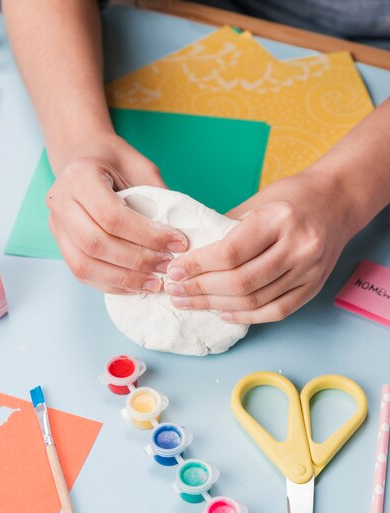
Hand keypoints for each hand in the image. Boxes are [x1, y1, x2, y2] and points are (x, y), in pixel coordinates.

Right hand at [47, 133, 187, 292]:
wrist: (80, 154)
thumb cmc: (112, 159)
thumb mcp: (138, 165)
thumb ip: (157, 194)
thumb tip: (179, 232)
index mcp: (80, 177)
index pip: (112, 216)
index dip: (147, 235)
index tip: (177, 244)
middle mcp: (60, 201)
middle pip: (96, 244)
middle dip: (137, 261)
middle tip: (167, 266)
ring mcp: (55, 225)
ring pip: (85, 265)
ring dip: (124, 279)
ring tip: (154, 283)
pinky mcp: (59, 242)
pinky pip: (82, 273)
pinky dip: (111, 283)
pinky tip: (136, 285)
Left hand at [165, 170, 351, 323]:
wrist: (338, 201)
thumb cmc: (293, 196)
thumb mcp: (258, 200)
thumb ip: (225, 226)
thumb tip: (188, 253)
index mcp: (279, 219)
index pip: (231, 252)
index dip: (197, 266)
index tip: (174, 271)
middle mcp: (299, 246)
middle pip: (241, 281)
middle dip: (201, 290)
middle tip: (175, 292)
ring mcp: (310, 270)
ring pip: (255, 300)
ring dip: (216, 306)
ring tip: (190, 304)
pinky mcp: (314, 286)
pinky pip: (276, 311)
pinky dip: (247, 316)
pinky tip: (223, 313)